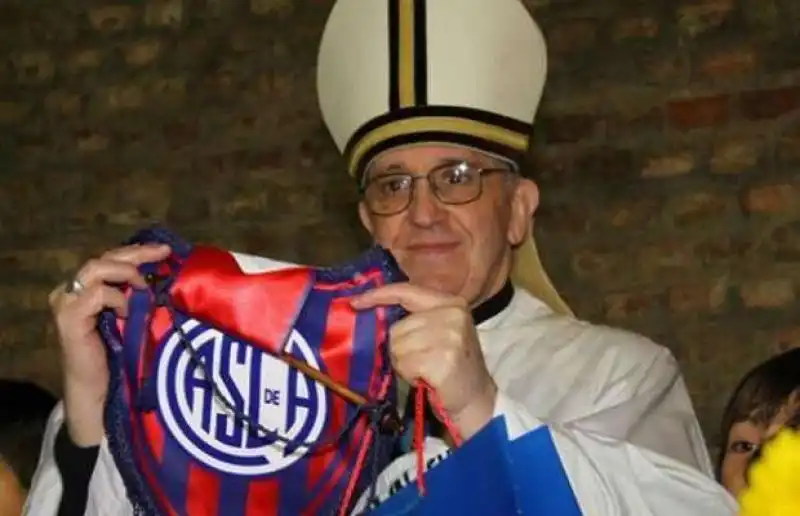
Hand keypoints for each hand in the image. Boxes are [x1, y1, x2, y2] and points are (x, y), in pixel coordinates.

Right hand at [49, 243, 170, 445]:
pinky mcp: (69, 318)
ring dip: (127, 273)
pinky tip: (128, 312)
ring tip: (145, 288)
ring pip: (96, 268)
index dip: (137, 252)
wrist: (100, 392)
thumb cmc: (120, 356)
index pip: (111, 259)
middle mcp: (71, 291)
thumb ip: (138, 296)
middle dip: (136, 254)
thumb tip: (166, 273)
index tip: (165, 251)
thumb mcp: (133, 318)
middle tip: (163, 253)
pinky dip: (117, 298)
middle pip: (104, 258)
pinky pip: (97, 294)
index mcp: (85, 289)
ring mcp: (66, 303)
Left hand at [351, 283, 496, 438]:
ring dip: (405, 363)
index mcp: (450, 302)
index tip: (355, 302)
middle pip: (397, 327)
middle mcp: (452, 314)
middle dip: (400, 348)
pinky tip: (426, 378)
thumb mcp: (440, 331)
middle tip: (421, 361)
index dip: (378, 295)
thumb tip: (371, 313)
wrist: (476, 399)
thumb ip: (415, 319)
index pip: (406, 291)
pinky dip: (410, 375)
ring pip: (398, 346)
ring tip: (425, 369)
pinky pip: (405, 363)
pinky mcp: (444, 358)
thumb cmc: (452, 365)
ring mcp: (450, 336)